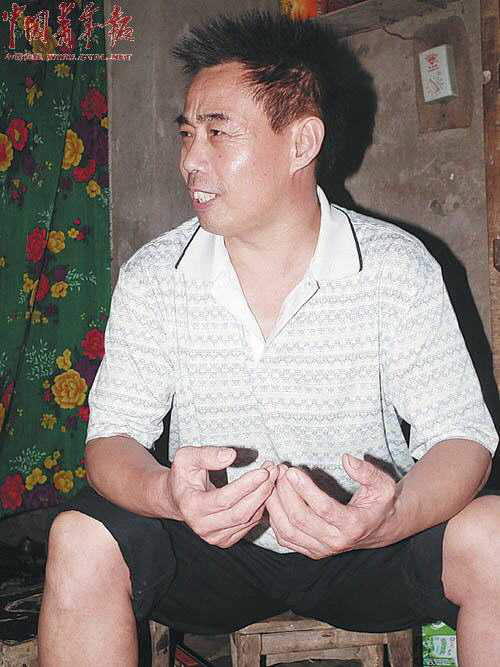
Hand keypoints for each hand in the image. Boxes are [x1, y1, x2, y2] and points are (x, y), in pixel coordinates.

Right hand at [166, 446, 277, 547]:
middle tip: (274, 470)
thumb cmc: (184, 475)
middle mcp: (202, 527)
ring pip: (248, 519)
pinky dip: (261, 507)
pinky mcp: (226, 540)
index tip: (263, 471)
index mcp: (192, 507)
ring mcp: (215, 537)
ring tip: (273, 476)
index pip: (225, 499)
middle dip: (261, 491)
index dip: (246, 485)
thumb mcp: (187, 457)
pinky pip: (250, 524)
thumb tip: (231, 455)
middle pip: (240, 512)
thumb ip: (207, 454)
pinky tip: (266, 489)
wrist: (178, 498)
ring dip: (264, 497)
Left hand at [264, 455, 397, 558]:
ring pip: (287, 530)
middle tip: (280, 470)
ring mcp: (321, 549)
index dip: (305, 489)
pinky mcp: (310, 550)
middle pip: (300, 519)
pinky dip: (274, 517)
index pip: (324, 508)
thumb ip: (367, 472)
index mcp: (353, 525)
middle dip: (285, 492)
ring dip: (275, 503)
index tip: (292, 471)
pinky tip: (273, 496)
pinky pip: (284, 537)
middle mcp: (335, 542)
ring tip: (273, 480)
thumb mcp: (383, 485)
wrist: (379, 529)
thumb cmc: (379, 503)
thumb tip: (347, 459)